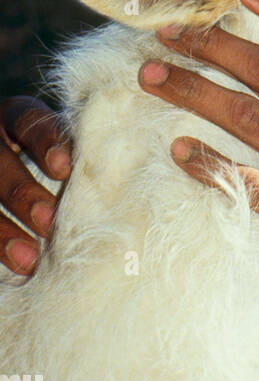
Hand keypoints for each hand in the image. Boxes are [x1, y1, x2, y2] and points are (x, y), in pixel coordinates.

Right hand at [0, 96, 71, 273]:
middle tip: (49, 221)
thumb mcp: (57, 147)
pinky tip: (16, 263)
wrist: (20, 181)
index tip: (65, 169)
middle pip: (1, 162)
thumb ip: (76, 152)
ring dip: (5, 229)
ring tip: (30, 257)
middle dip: (24, 193)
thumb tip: (125, 175)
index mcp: (15, 118)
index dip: (45, 143)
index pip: (27, 121)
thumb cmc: (55, 161)